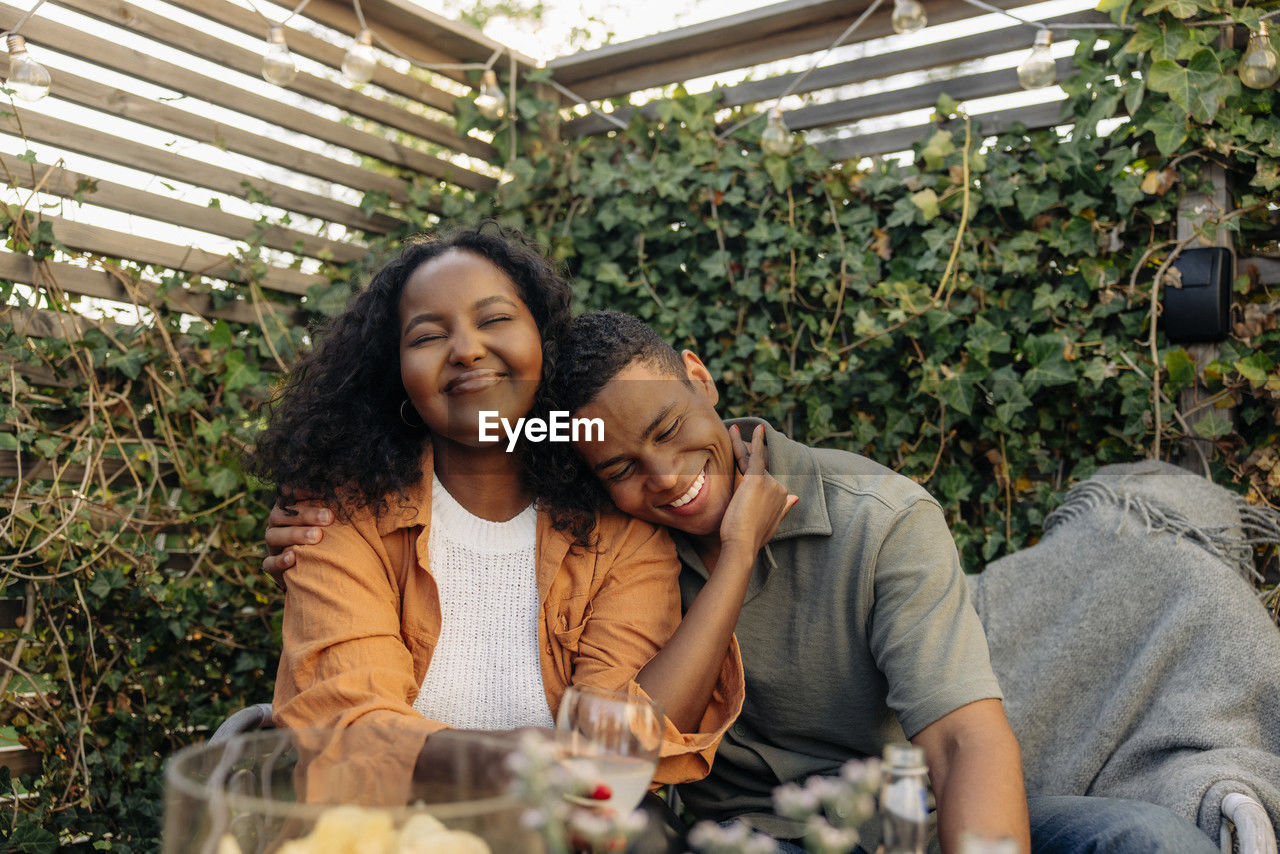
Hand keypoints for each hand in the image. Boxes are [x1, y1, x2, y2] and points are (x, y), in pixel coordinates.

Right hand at [263, 494, 332, 586]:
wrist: (314, 569)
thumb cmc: (325, 537)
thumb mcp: (326, 520)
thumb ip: (332, 506)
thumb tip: (351, 484)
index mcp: (287, 509)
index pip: (286, 494)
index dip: (298, 490)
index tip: (321, 490)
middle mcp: (276, 525)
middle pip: (280, 514)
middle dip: (305, 515)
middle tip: (329, 517)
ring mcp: (272, 546)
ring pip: (273, 536)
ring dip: (296, 535)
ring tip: (317, 536)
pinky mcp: (272, 566)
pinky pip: (270, 563)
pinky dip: (280, 560)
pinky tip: (293, 558)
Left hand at [718, 424, 796, 557]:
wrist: (742, 545)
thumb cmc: (751, 539)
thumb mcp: (771, 524)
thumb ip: (783, 509)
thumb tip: (795, 497)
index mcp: (782, 496)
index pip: (763, 482)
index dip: (751, 481)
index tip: (745, 482)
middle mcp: (779, 487)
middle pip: (757, 471)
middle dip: (743, 466)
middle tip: (729, 464)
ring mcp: (769, 482)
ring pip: (751, 460)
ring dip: (740, 445)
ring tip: (732, 430)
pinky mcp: (756, 479)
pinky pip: (755, 454)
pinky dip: (757, 440)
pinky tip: (758, 427)